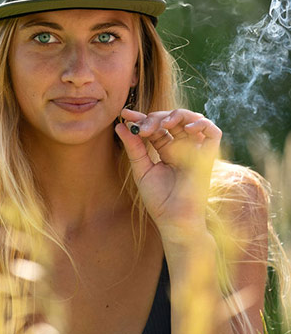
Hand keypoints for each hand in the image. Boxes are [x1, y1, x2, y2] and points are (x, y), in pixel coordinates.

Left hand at [115, 108, 221, 239]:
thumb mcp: (141, 169)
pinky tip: (186, 128)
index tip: (125, 114)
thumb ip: (133, 147)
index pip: (155, 126)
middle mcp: (181, 146)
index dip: (141, 118)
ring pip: (192, 119)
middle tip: (142, 127)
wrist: (174, 219)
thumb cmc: (158, 199)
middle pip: (171, 119)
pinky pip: (213, 132)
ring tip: (163, 124)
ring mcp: (195, 150)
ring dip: (177, 115)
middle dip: (155, 118)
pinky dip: (201, 124)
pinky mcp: (209, 156)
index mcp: (166, 149)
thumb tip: (121, 126)